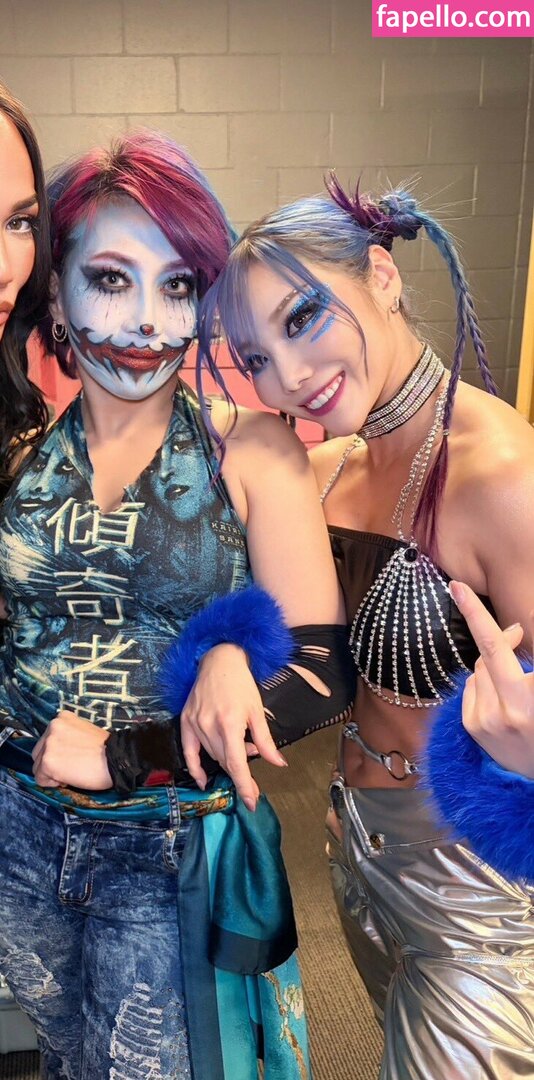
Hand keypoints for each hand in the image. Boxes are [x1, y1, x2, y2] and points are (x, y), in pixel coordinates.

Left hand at [32, 711, 111, 789]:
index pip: (47, 740)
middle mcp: (52, 727)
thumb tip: (57, 752)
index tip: (73, 757)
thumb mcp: (82, 732)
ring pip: (38, 767)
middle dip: (52, 763)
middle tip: (72, 766)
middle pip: (38, 753)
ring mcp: (49, 745)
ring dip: (52, 774)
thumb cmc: (106, 750)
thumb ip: (66, 736)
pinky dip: (53, 783)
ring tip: (72, 772)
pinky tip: (70, 778)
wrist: (117, 759)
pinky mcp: (48, 762)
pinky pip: (40, 779)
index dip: (59, 753)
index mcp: (61, 718)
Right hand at [180, 643, 286, 808]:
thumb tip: (278, 763)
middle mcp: (210, 725)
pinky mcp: (185, 721)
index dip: (244, 786)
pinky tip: (203, 780)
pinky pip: (188, 752)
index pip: (237, 763)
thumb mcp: (257, 711)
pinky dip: (195, 768)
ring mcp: (195, 723)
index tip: (251, 802)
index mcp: (230, 723)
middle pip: (225, 762)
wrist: (219, 661)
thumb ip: (265, 741)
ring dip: (228, 761)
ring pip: (212, 756)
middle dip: (240, 776)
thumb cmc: (241, 684)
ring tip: (243, 749)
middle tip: (253, 785)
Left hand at [450, 581, 533, 777]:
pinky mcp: (473, 728)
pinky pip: (472, 687)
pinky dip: (484, 681)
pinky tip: (500, 694)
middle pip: (489, 653)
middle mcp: (507, 711)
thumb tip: (511, 630)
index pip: (498, 649)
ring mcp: (486, 721)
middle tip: (476, 600)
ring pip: (479, 668)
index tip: (456, 586)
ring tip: (514, 677)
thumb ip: (528, 663)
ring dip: (494, 662)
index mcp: (531, 702)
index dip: (477, 615)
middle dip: (487, 625)